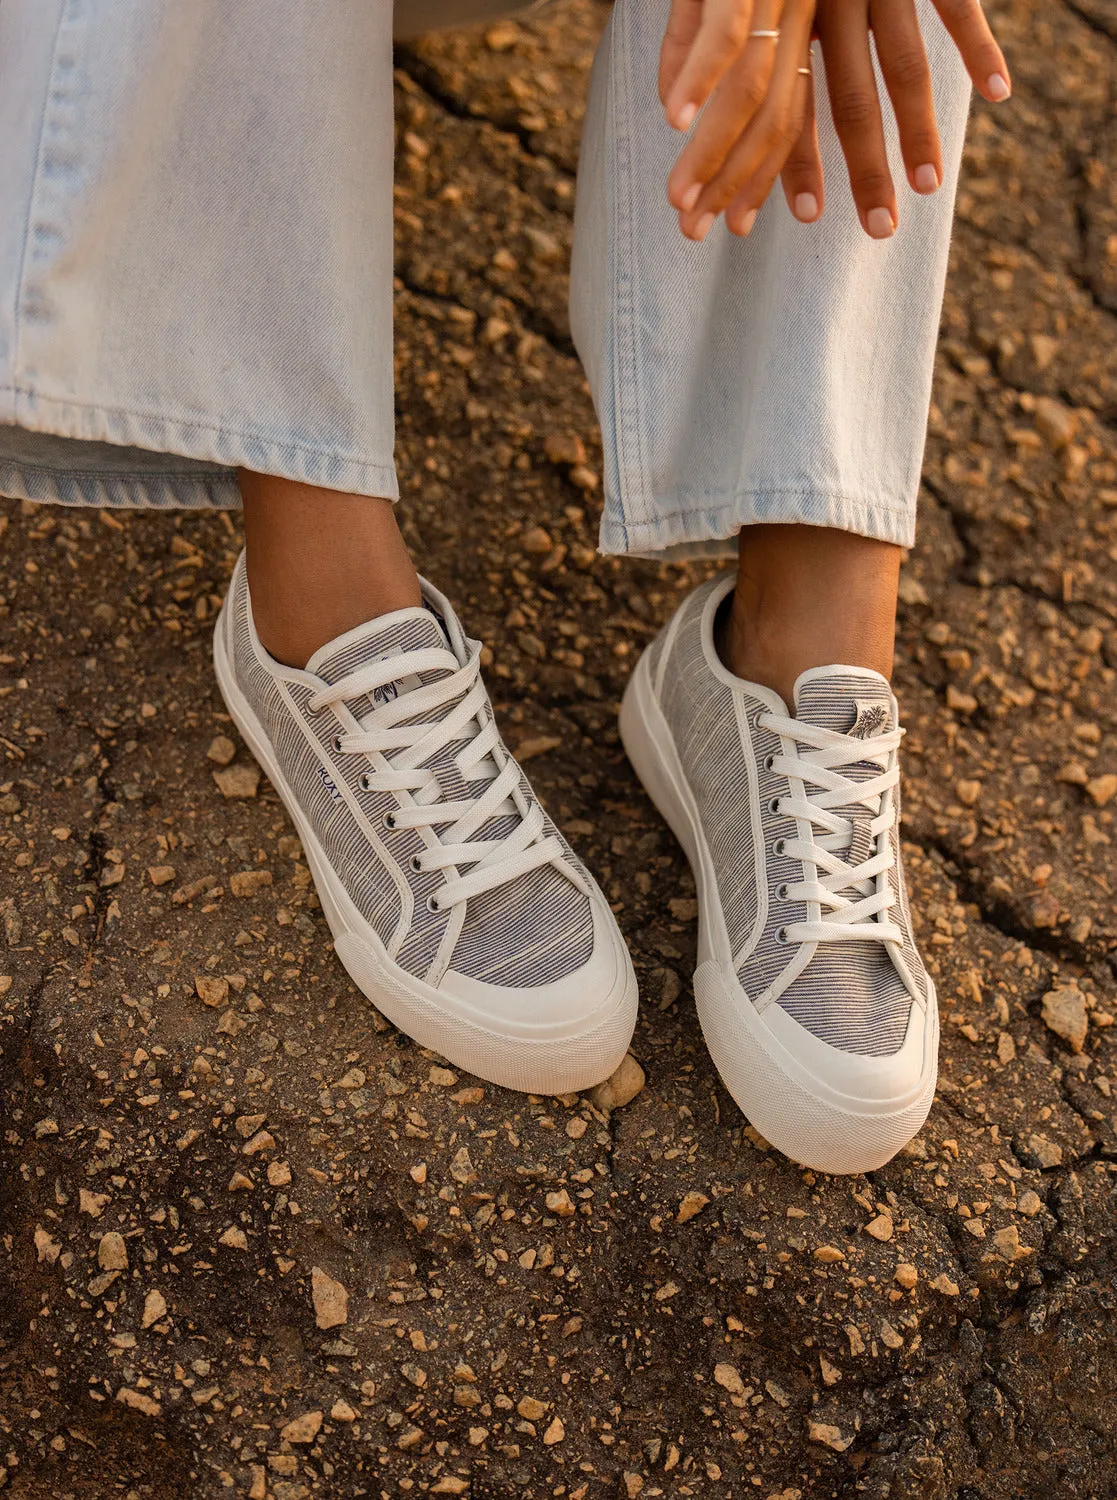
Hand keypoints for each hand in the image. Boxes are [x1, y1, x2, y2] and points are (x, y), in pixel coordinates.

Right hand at [660, 0, 818, 239]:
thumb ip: (692, 40)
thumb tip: (670, 106)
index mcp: (797, 22)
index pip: (791, 113)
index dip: (776, 174)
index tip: (753, 224)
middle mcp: (798, 14)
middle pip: (776, 117)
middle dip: (742, 184)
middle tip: (699, 232)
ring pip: (749, 92)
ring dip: (712, 154)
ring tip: (681, 199)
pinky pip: (727, 34)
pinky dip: (700, 80)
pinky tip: (676, 120)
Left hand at [780, 0, 1010, 236]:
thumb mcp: (766, 5)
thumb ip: (768, 48)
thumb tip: (754, 116)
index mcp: (790, 18)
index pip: (792, 106)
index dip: (796, 163)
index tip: (807, 217)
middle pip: (851, 101)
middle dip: (865, 170)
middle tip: (880, 229)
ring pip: (904, 67)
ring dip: (918, 131)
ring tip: (929, 186)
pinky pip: (957, 6)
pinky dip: (979, 49)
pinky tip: (998, 93)